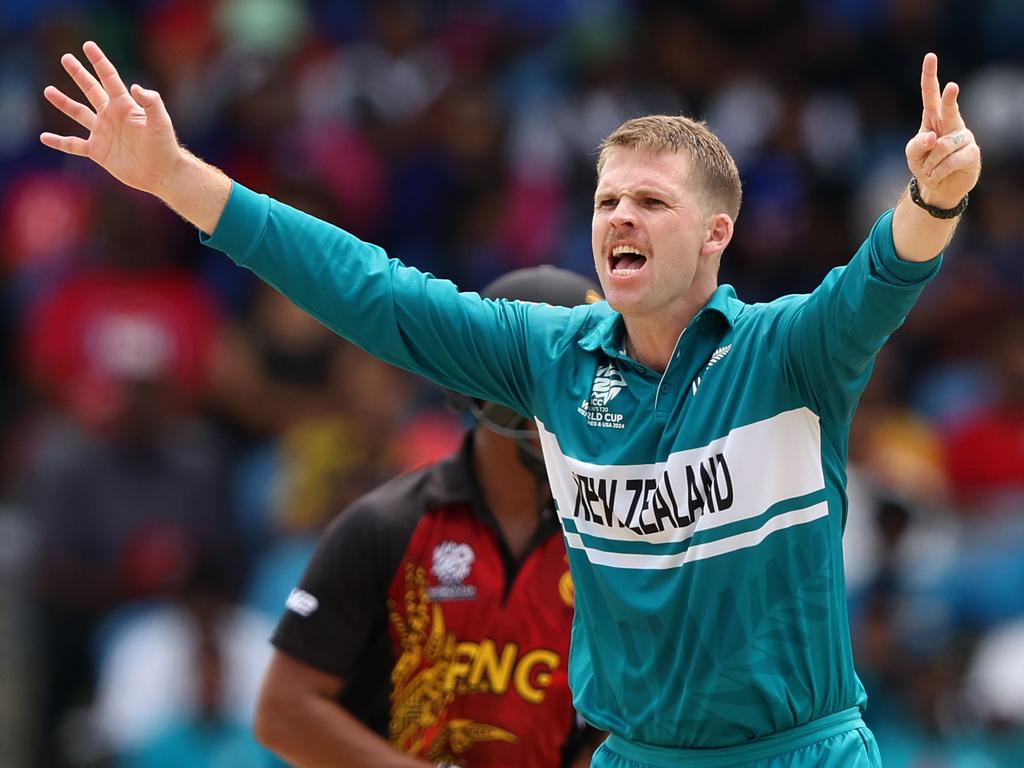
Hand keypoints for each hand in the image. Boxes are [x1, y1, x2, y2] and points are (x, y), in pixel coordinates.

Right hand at [40, 41, 182, 196]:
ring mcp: (103, 133)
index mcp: (125, 105)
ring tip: (48, 90)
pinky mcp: (98, 151)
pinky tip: (45, 137)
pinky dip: (59, 142)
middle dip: (79, 74)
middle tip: (66, 58)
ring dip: (63, 103)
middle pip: (91, 90)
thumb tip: (136, 87)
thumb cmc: (164, 146)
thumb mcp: (160, 121)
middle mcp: (111, 116)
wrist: (161, 173)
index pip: (109, 78)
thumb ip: (151, 102)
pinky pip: (74, 145)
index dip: (99, 61)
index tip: (88, 45)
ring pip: (78, 113)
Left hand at [905, 52, 980, 208]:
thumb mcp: (912, 155)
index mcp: (933, 118)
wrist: (938, 187)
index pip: (930, 94)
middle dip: (950, 99)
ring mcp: (963, 136)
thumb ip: (917, 145)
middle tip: (952, 87)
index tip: (930, 57)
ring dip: (931, 163)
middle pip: (949, 108)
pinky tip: (938, 175)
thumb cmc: (925, 165)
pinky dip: (938, 171)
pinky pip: (950, 161)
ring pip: (942, 147)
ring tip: (931, 170)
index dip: (930, 76)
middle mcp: (950, 123)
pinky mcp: (972, 152)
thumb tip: (932, 137)